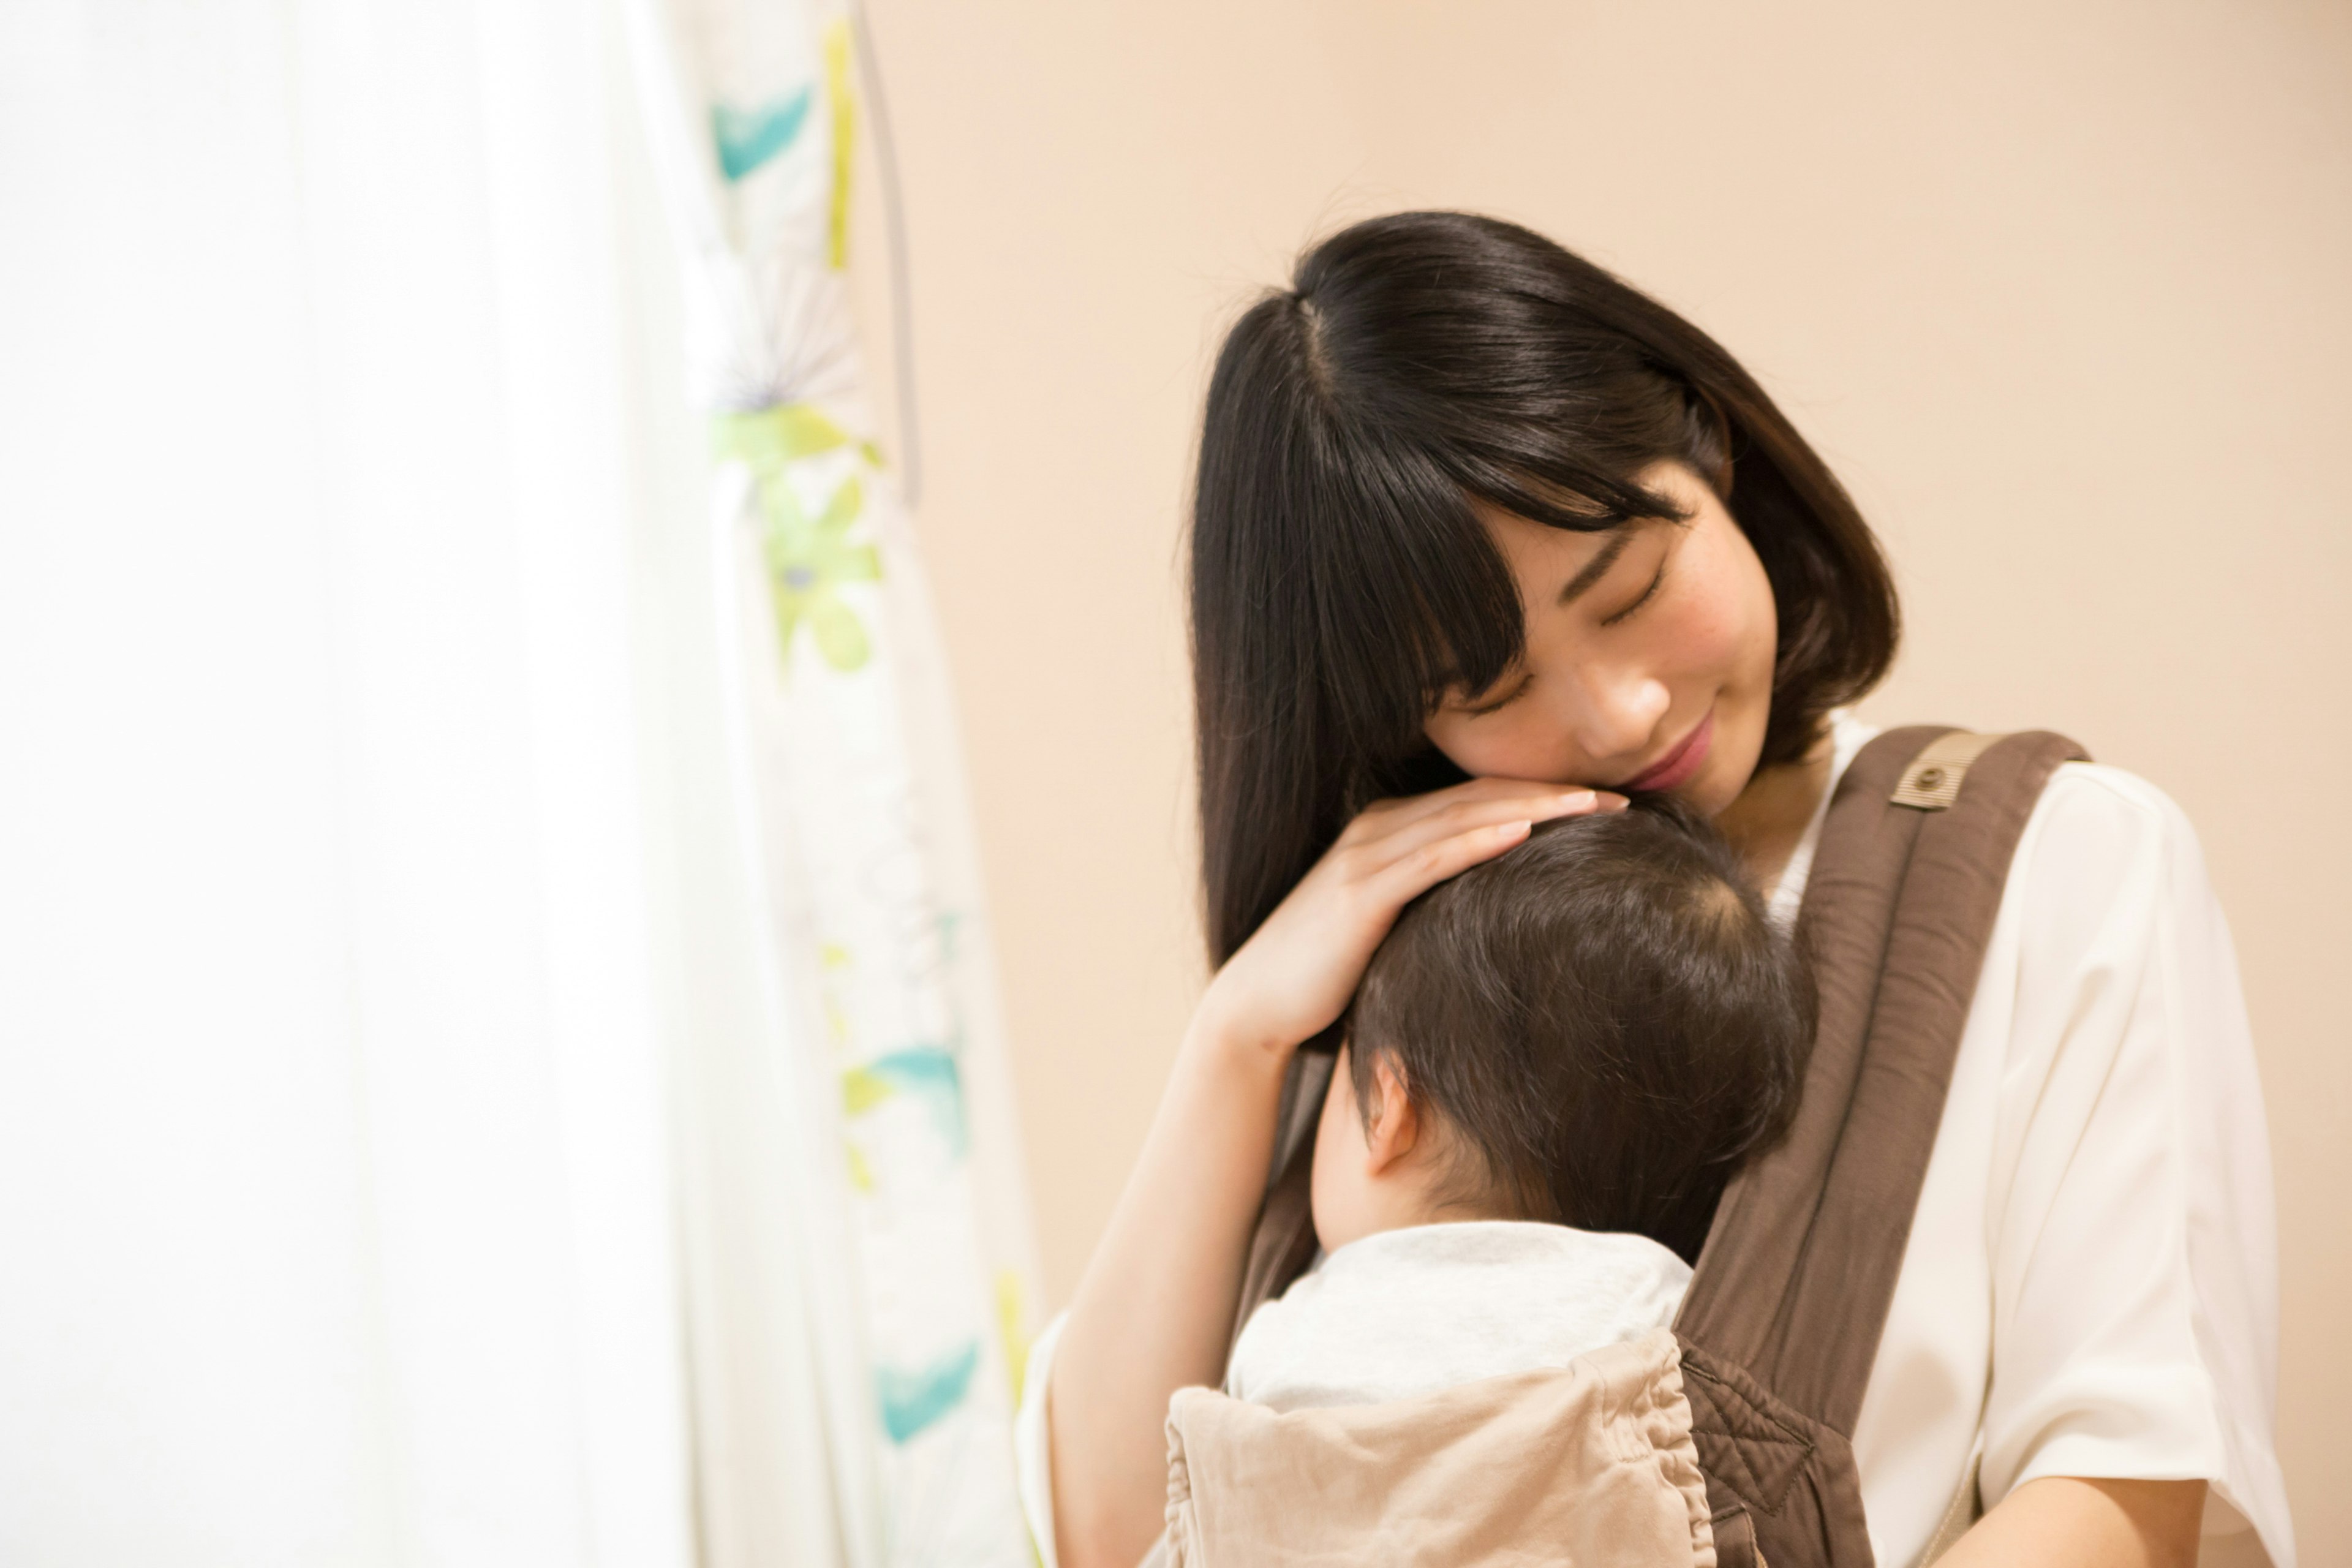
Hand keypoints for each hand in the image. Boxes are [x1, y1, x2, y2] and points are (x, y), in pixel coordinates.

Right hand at [1193, 778, 1623, 1060]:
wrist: (1258, 1004)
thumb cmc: (1329, 972)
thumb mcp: (1393, 925)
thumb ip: (1436, 902)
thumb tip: (1500, 912)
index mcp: (1389, 829)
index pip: (1479, 800)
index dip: (1544, 795)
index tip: (1606, 805)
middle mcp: (1378, 830)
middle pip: (1480, 798)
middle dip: (1553, 794)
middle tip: (1621, 801)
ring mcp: (1366, 857)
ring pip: (1462, 818)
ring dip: (1530, 808)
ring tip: (1591, 807)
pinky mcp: (1360, 893)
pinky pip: (1429, 859)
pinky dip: (1477, 841)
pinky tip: (1521, 833)